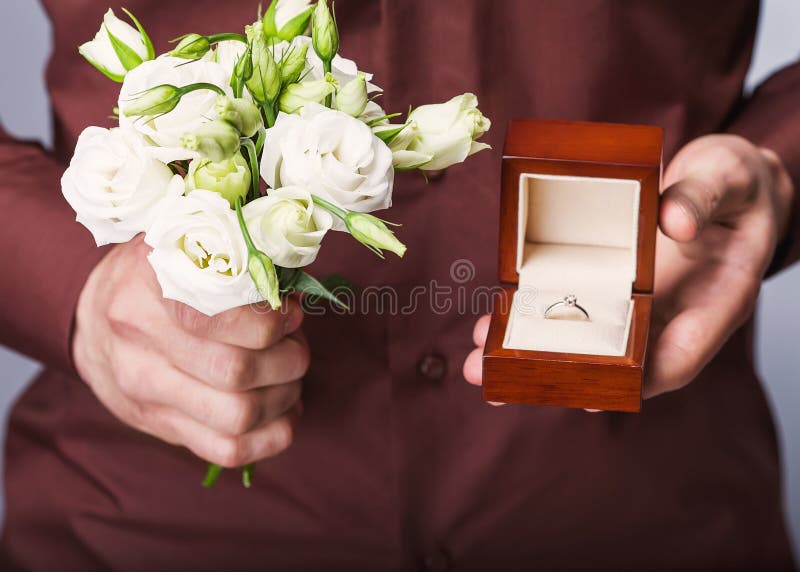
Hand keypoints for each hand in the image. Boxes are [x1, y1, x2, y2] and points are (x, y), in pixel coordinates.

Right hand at [72, 236, 308, 466]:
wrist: (93, 325)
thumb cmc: (155, 279)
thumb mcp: (182, 249)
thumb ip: (232, 261)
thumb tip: (293, 288)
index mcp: (146, 287)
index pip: (213, 318)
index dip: (269, 322)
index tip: (291, 315)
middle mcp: (139, 344)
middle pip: (236, 372)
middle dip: (289, 360)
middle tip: (296, 346)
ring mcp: (146, 393)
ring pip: (238, 416)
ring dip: (285, 398)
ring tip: (290, 377)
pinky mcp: (161, 428)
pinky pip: (227, 450)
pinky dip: (272, 436)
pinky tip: (284, 412)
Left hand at [463, 135, 793, 398]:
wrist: (730, 184)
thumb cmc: (738, 184)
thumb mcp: (730, 177)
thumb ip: (704, 197)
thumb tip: (674, 223)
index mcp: (716, 299)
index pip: (679, 353)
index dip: (635, 379)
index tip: (588, 394)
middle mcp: (674, 313)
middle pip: (619, 361)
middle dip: (559, 379)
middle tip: (498, 388)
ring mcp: (644, 304)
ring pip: (590, 343)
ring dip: (535, 357)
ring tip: (479, 365)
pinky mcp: (619, 289)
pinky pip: (579, 312)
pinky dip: (539, 321)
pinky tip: (496, 324)